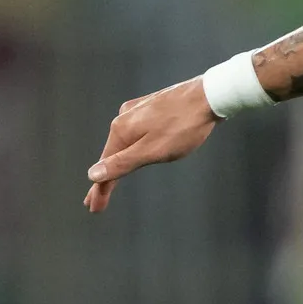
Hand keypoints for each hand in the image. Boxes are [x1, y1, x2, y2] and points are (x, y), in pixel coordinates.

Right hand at [84, 80, 218, 213]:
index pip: (106, 166)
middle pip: (112, 154)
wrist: (209, 95)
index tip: (94, 208)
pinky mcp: (151, 108)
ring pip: (124, 143)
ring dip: (117, 162)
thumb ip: (124, 163)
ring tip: (110, 180)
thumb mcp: (153, 150)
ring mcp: (137, 111)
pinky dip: (129, 147)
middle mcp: (124, 118)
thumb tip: (93, 174)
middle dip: (104, 179)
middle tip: (95, 202)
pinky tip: (130, 150)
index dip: (99, 190)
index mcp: (122, 130)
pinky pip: (135, 133)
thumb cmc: (184, 126)